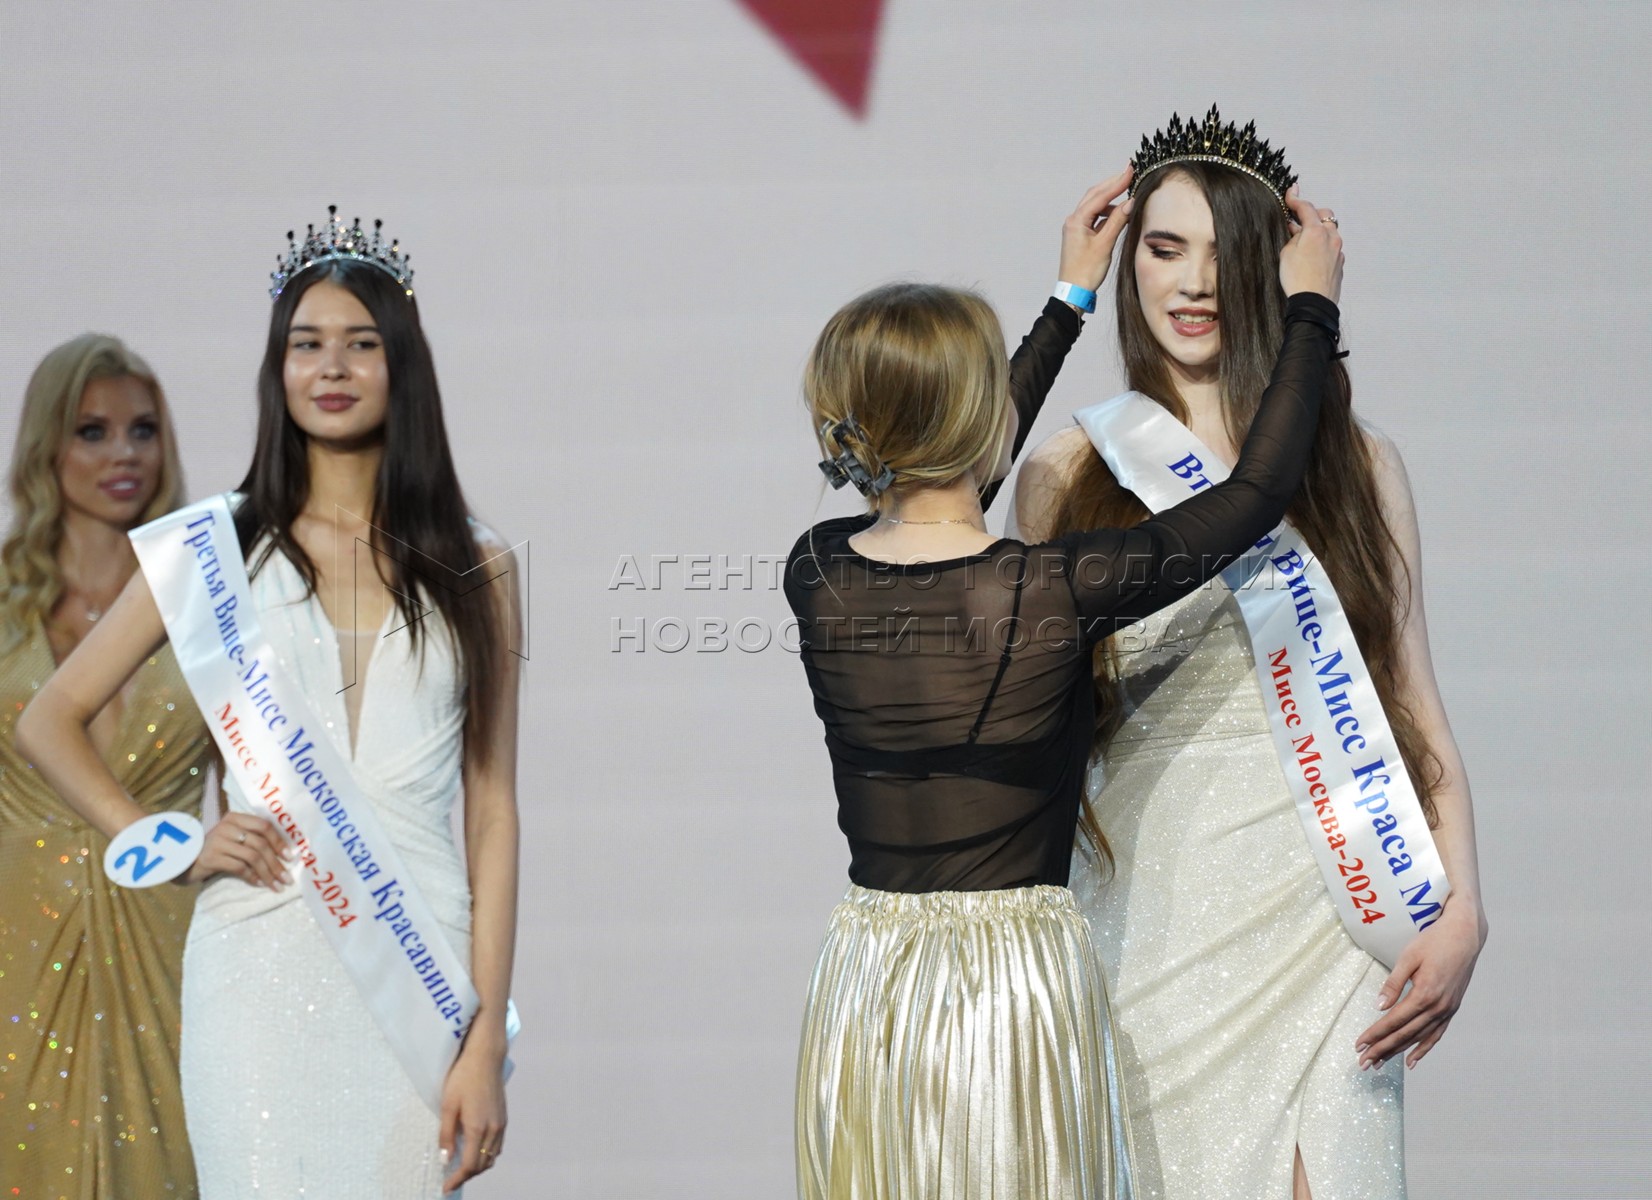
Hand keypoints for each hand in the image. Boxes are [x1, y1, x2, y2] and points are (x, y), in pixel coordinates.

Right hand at [182, 812, 290, 887]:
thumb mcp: (233, 838)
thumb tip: (283, 854)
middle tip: (287, 878)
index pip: (264, 826)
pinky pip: (239, 868)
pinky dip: (252, 877)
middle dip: (276, 863)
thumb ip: (253, 838)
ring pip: (252, 857)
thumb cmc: (215, 849)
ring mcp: (218, 841)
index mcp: (235, 818)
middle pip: (260, 844)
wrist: (185, 860)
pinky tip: (259, 884)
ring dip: (268, 873)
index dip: (279, 841)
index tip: (289, 857)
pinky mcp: (211, 857)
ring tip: (277, 885)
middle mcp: (227, 826)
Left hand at [440, 1041, 507, 1193]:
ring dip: (478, 1166)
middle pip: (483, 1164)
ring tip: (461, 1167)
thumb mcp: (448, 1106)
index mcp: (478, 1128)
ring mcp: (501, 1124)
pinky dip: (487, 1155)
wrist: (486, 1057)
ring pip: (492, 1156)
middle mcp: (493, 1129)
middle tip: (450, 1179)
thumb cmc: (463, 1078)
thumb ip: (446, 1134)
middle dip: (467, 1175)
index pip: (470, 1165)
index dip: (457, 1179)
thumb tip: (445, 1159)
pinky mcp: (503, 1118)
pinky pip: (497, 1145)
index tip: (446, 1187)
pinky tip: (475, 1150)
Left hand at [1057, 164, 1135, 294]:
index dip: (1117, 182)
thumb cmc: (1086, 272)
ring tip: (1128, 191)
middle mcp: (1074, 220)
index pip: (1100, 195)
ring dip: (1110, 197)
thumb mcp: (1105, 244)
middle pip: (1094, 195)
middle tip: (1130, 173)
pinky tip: (1119, 212)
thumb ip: (1118, 221)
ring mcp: (1076, 227)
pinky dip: (1108, 212)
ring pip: (1095, 205)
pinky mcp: (1081, 235)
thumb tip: (1131, 202)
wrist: (1073, 292)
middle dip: (1112, 184)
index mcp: (1076, 221)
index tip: (1131, 170)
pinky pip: (1095, 217)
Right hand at [1278, 184, 1343, 302]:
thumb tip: (1297, 230)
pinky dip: (1323, 246)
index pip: (1306, 208)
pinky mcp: (1340, 264)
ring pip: (1330, 232)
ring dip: (1318, 231)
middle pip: (1325, 216)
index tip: (1291, 193)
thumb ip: (1293, 237)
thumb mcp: (1286, 253)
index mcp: (1317, 231)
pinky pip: (1332, 248)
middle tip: (1298, 220)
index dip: (1296, 199)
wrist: (1313, 304)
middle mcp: (1331, 238)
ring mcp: (1338, 251)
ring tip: (1304, 241)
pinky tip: (1312, 257)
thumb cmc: (1297, 280)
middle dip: (1312, 214)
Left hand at [1355, 895, 1486, 1069]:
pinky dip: (1423, 1048)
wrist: (1465, 936)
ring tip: (1380, 1063)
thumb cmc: (1433, 942)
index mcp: (1424, 994)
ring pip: (1419, 1038)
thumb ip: (1393, 983)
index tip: (1359, 1045)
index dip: (1375, 1034)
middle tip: (1364, 1063)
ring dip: (1398, 1052)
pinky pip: (1436, 1034)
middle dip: (1382, 1049)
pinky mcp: (1452, 1009)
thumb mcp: (1408, 957)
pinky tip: (1412, 1060)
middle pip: (1404, 1034)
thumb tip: (1379, 1007)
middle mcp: (1437, 1007)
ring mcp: (1447, 1010)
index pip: (1393, 1020)